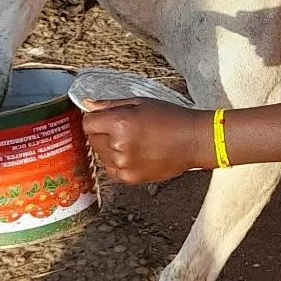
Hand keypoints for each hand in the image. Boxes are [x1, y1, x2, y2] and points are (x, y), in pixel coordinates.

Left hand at [82, 99, 208, 184]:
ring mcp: (124, 165)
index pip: (88, 123)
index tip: (105, 118)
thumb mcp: (140, 103)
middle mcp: (119, 146)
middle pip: (93, 139)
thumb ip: (110, 105)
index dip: (95, 119)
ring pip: (102, 155)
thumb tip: (87, 104)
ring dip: (111, 148)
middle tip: (126, 129)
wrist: (193, 141)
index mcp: (120, 123)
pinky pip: (112, 169)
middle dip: (103, 133)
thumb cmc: (171, 118)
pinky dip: (118, 162)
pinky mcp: (130, 178)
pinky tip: (136, 153)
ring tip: (135, 141)